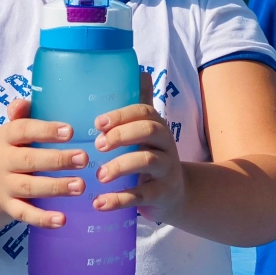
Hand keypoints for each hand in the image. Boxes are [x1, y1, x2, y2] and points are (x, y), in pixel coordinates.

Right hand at [0, 98, 87, 228]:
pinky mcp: (10, 206)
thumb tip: (22, 103)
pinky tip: (63, 219)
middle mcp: (3, 160)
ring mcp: (5, 185)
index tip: (71, 131)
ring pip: (29, 187)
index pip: (24, 130)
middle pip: (29, 160)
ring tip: (81, 186)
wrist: (1, 176)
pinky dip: (43, 218)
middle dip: (57, 160)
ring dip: (55, 187)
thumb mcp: (22, 125)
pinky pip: (25, 214)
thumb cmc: (24, 144)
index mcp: (7, 136)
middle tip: (84, 158)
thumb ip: (24, 112)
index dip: (46, 130)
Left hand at [90, 78, 184, 222]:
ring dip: (120, 166)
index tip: (98, 122)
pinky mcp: (162, 195)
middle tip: (98, 145)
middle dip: (122, 134)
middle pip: (149, 130)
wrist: (177, 194)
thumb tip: (140, 71)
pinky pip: (141, 195)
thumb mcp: (147, 133)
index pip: (144, 112)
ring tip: (99, 175)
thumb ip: (140, 105)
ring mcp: (166, 170)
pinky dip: (119, 199)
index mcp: (157, 126)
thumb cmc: (153, 157)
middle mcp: (165, 145)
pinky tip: (99, 203)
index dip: (122, 115)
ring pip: (147, 161)